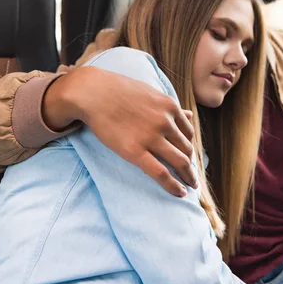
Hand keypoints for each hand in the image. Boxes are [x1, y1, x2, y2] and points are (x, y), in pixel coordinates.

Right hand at [44, 66, 196, 196]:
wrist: (92, 92)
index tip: (187, 156)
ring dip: (188, 176)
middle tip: (189, 174)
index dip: (189, 147)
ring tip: (190, 185)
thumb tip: (190, 115)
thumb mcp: (149, 93)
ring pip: (179, 162)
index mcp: (169, 107)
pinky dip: (173, 185)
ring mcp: (151, 137)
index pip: (188, 133)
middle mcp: (165, 122)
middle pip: (186, 149)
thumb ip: (170, 107)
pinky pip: (161, 173)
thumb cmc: (118, 91)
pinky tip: (180, 193)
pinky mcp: (135, 151)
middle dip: (190, 163)